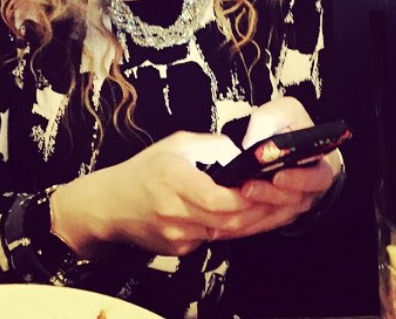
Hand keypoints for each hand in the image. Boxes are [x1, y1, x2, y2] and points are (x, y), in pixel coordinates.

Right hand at [50, 131, 289, 256]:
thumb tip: (245, 150)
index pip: (218, 200)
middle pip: (229, 222)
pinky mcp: (180, 250)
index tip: (266, 184)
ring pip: (227, 234)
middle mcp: (175, 212)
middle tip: (286, 197)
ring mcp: (178, 236)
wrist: (110, 205)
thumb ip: (211, 146)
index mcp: (173, 180)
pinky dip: (234, 229)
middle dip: (261, 211)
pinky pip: (214, 239)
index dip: (247, 197)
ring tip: (277, 206)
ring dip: (253, 222)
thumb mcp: (175, 145)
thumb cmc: (143, 170)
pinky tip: (249, 216)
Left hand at [213, 97, 342, 238]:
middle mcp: (308, 192)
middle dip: (269, 195)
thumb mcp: (285, 112)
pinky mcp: (274, 214)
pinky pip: (262, 222)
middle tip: (248, 187)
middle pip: (293, 202)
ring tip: (236, 196)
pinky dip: (246, 219)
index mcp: (319, 167)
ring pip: (275, 215)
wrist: (287, 144)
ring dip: (254, 209)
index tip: (278, 175)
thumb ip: (270, 120)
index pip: (317, 179)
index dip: (299, 180)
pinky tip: (230, 212)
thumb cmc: (289, 127)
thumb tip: (252, 142)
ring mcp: (291, 206)